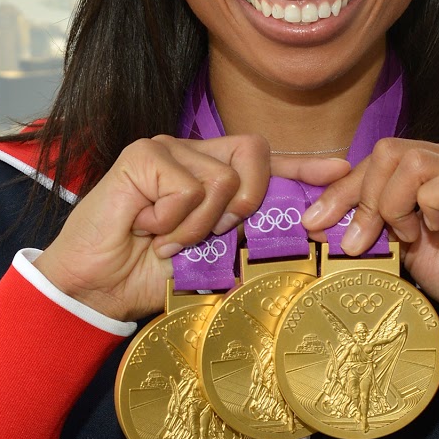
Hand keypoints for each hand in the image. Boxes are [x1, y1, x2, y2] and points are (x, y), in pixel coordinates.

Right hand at [33, 135, 348, 322]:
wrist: (96, 289)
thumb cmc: (147, 274)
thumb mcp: (210, 259)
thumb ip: (246, 242)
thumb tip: (299, 243)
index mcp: (212, 175)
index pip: (267, 162)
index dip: (304, 166)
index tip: (341, 170)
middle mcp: (193, 154)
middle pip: (256, 153)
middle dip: (249, 201)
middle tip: (212, 235)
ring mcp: (167, 149)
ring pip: (223, 179)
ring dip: (200, 225)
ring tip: (167, 240)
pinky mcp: (143, 155)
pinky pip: (189, 186)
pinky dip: (175, 220)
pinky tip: (148, 228)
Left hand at [300, 138, 438, 339]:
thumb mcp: (407, 247)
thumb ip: (375, 225)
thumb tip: (320, 221)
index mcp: (437, 165)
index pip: (378, 159)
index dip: (341, 189)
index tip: (314, 223)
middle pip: (388, 151)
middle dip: (361, 198)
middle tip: (360, 241)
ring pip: (412, 160)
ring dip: (393, 204)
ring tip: (407, 237)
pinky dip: (428, 207)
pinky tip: (434, 233)